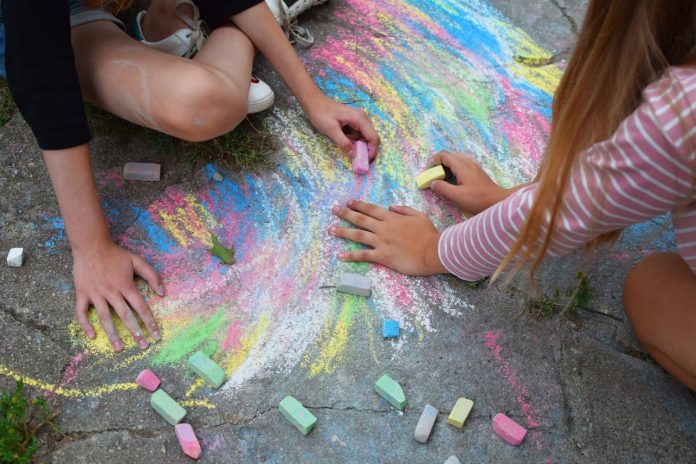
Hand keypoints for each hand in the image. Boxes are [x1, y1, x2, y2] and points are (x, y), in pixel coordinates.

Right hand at [73, 240, 163, 351]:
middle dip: (135, 332)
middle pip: (125, 316)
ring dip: (112, 334)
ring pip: (104, 317)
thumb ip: (152, 276)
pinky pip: (81, 312)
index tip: (156, 335)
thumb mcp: (137, 261)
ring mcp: (95, 294)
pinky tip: (92, 336)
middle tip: (142, 346)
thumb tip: (163, 293)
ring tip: (119, 348)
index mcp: (126, 286)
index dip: (150, 322)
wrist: (91, 246)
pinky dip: (85, 325)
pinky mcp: (82, 294)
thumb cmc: (116, 254)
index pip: (141, 308)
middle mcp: (111, 292)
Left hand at [305, 96, 379, 158]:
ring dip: (358, 145)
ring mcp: (358, 120)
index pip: (373, 138)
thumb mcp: (331, 130)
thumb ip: (343, 142)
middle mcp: (363, 118)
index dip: (372, 151)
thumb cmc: (321, 113)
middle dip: (366, 150)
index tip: (365, 161)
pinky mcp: (353, 122)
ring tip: (346, 148)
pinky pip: (357, 134)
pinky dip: (353, 140)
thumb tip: (354, 155)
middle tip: (357, 160)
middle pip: (371, 138)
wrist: (313, 102)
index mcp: (360, 119)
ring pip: (364, 137)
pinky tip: (343, 140)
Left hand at [329, 200, 446, 275]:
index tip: (348, 202)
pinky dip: (351, 255)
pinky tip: (340, 256)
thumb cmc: (429, 234)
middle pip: (361, 219)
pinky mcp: (383, 256)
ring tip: (331, 230)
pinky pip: (363, 255)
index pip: (371, 209)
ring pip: (358, 235)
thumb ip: (404, 210)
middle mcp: (383, 228)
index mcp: (392, 218)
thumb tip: (391, 207)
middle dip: (345, 213)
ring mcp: (381, 242)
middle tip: (334, 210)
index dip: (359, 205)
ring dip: (343, 232)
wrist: (434, 251)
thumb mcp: (419, 216)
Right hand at [427, 151, 511, 213]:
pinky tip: (454, 179)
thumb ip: (443, 188)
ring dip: (446, 166)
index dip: (433, 161)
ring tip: (442, 178)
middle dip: (439, 163)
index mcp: (462, 166)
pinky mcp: (477, 171)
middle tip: (434, 175)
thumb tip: (432, 183)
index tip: (428, 172)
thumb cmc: (478, 199)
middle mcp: (468, 162)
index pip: (444, 155)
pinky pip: (462, 164)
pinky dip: (454, 168)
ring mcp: (473, 166)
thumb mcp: (457, 196)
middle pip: (449, 155)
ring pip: (456, 159)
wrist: (498, 200)